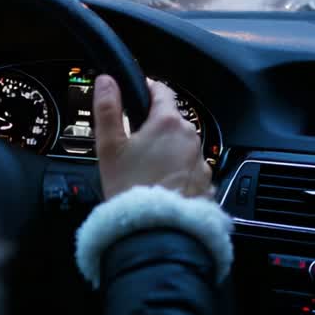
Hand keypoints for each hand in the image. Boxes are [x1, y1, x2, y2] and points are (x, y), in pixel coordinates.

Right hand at [93, 75, 211, 200]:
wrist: (154, 233)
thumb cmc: (130, 189)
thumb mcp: (109, 147)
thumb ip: (107, 109)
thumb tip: (107, 81)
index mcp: (168, 123)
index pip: (162, 90)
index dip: (147, 90)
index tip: (137, 97)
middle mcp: (191, 138)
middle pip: (172, 122)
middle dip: (154, 128)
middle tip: (133, 146)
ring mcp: (201, 162)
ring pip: (182, 147)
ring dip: (168, 152)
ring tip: (146, 172)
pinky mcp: (206, 184)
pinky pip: (190, 171)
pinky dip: (178, 174)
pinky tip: (161, 187)